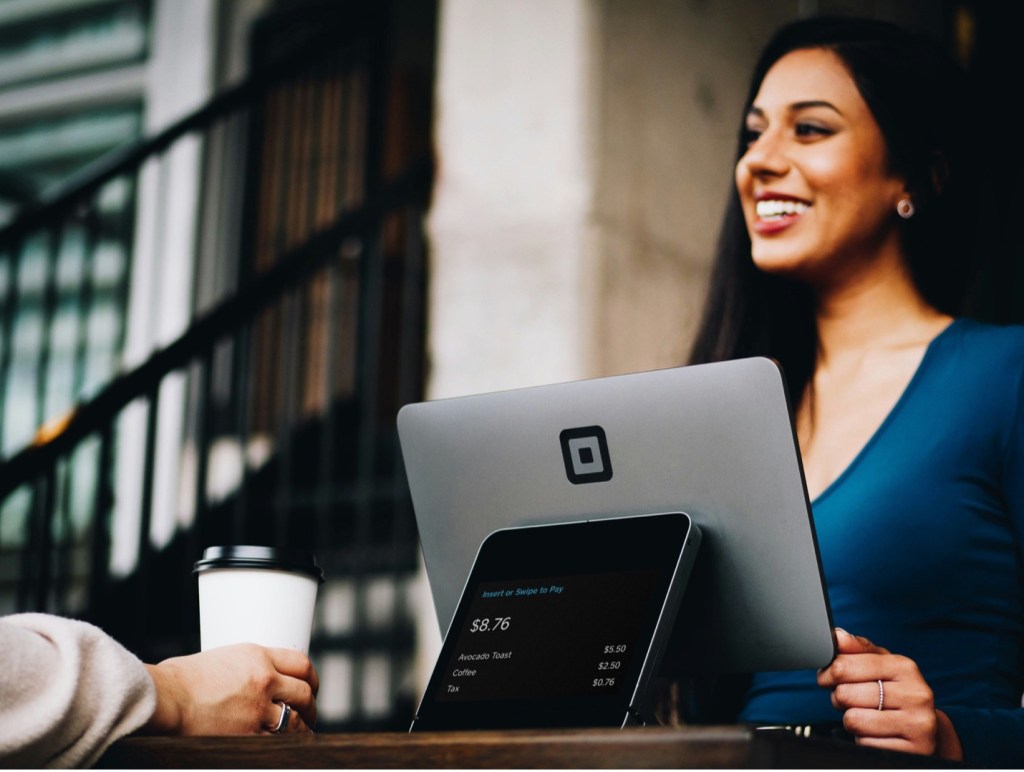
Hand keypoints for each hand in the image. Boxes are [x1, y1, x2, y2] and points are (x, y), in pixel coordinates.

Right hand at [143, 643, 318, 734]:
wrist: (164, 698)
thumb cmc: (178, 679)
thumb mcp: (220, 659)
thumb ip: (242, 668)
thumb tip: (248, 680)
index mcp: (258, 656)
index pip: (301, 663)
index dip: (311, 677)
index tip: (311, 685)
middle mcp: (264, 679)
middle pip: (304, 692)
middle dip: (311, 705)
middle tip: (310, 712)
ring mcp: (258, 708)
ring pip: (296, 720)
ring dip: (302, 728)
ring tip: (303, 733)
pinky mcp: (248, 734)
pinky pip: (277, 742)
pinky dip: (284, 745)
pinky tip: (286, 748)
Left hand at [816, 629, 961, 758]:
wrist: (926, 731)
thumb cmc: (896, 693)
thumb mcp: (882, 666)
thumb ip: (858, 649)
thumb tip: (837, 636)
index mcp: (904, 667)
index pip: (845, 666)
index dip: (828, 673)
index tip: (826, 678)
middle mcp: (915, 694)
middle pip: (845, 694)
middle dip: (839, 698)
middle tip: (850, 700)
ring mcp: (917, 724)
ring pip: (853, 720)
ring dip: (851, 720)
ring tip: (866, 716)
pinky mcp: (913, 751)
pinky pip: (865, 744)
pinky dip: (864, 740)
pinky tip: (877, 734)